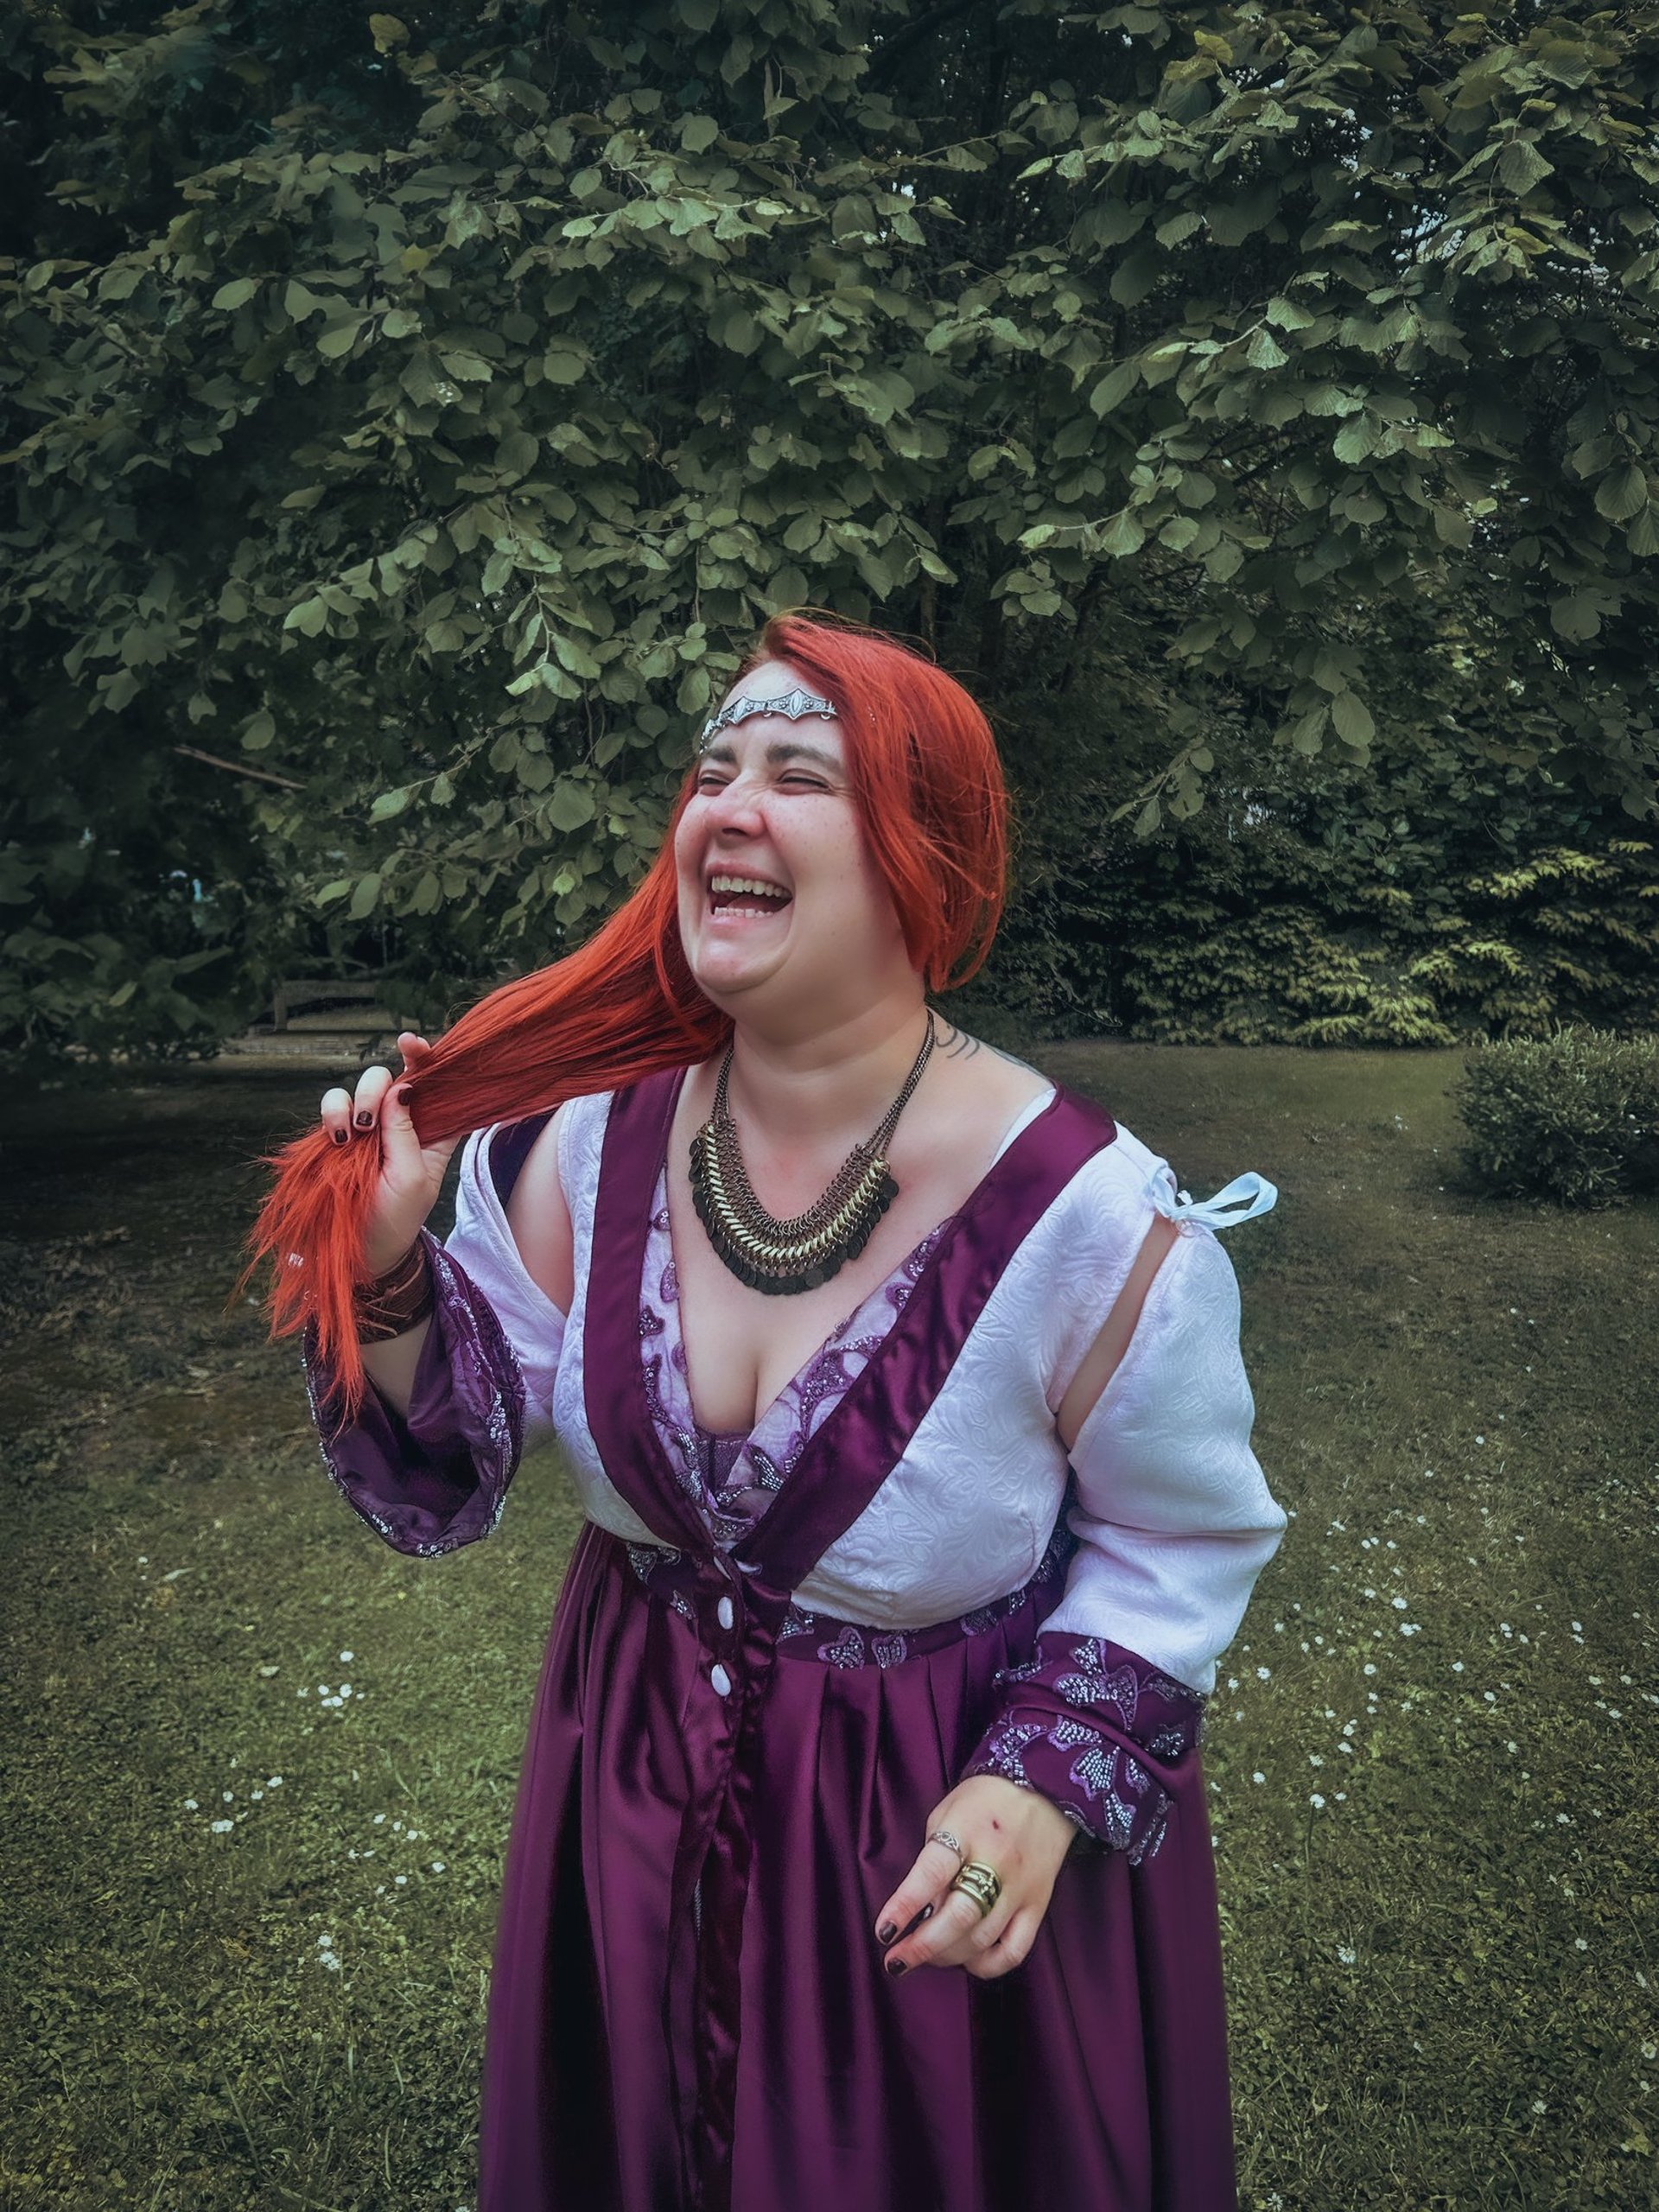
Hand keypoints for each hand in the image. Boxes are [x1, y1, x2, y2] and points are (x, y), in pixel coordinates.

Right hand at [319, 1032, 460, 1275]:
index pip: (436, 1083)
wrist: (362, 1248)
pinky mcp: (341, 1135)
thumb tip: (402, 1088)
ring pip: (360, 1087)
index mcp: (435, 1129)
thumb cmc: (398, 1217)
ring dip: (354, 1102)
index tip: (409, 1043)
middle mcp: (403, 1122)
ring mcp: (371, 1127)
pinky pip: (333, 1106)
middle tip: (370, 1120)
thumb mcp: (412, 1178)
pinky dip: (332, 1114)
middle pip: (393, 1077)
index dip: (426, 1057)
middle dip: (379, 1088)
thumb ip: (406, 1133)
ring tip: (352, 1136)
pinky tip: (337, 1139)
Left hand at [873, 1774, 1076, 1982]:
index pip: (932, 1874)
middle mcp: (996, 1861)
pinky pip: (1015, 1950)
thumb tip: (922, 1909)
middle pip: (958, 1916)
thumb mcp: (946, 1813)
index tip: (884, 1931)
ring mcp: (1020, 1887)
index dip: (905, 1906)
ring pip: (982, 1938)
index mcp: (966, 1831)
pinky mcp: (1039, 1904)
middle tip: (896, 1960)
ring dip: (948, 1956)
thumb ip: (932, 1857)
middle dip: (922, 1946)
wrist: (1044, 1787)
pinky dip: (988, 1965)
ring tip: (927, 1956)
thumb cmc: (984, 1799)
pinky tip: (968, 1961)